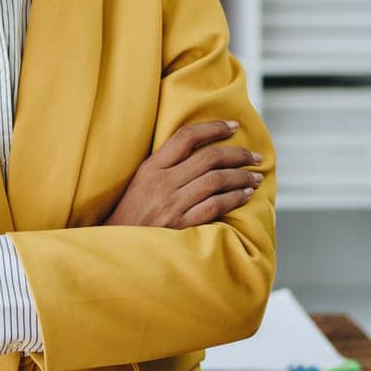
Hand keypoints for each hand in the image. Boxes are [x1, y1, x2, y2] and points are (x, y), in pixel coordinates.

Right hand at [103, 120, 262, 228]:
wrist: (115, 245)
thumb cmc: (131, 212)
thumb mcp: (141, 181)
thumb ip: (166, 165)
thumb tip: (202, 151)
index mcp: (151, 168)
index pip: (185, 137)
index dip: (213, 128)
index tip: (233, 126)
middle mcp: (162, 183)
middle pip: (208, 158)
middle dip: (237, 154)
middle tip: (254, 156)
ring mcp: (172, 205)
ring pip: (216, 181)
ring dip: (241, 177)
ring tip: (254, 177)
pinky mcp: (181, 226)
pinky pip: (215, 206)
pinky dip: (234, 198)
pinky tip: (245, 195)